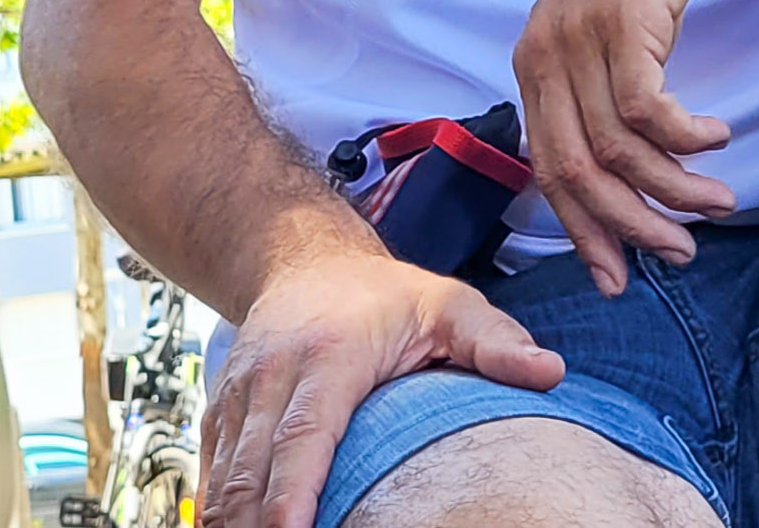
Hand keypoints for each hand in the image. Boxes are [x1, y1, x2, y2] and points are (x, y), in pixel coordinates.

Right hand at [198, 249, 561, 527]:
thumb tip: (548, 371)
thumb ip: (493, 341)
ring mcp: (240, 390)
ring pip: (225, 472)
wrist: (304, 257)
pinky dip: (216, 506)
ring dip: (232, 520)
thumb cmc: (384, 294)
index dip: (292, 493)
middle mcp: (274, 372)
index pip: (306, 433)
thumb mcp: (448, 304)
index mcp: (330, 355)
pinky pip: (210, 466)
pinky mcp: (222, 406)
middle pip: (255, 466)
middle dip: (256, 523)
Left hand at [511, 0, 738, 296]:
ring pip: (617, 149)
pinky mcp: (621, 24)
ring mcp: (579, 41)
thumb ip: (598, 89)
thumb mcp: (601, 30)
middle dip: (630, 226)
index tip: (618, 274)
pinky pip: (648, 109)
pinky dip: (685, 137)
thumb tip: (622, 164)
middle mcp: (545, 60)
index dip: (583, 229)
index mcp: (534, 69)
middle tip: (680, 254)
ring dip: (673, 188)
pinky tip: (717, 138)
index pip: (547, 170)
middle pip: (577, 173)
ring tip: (719, 203)